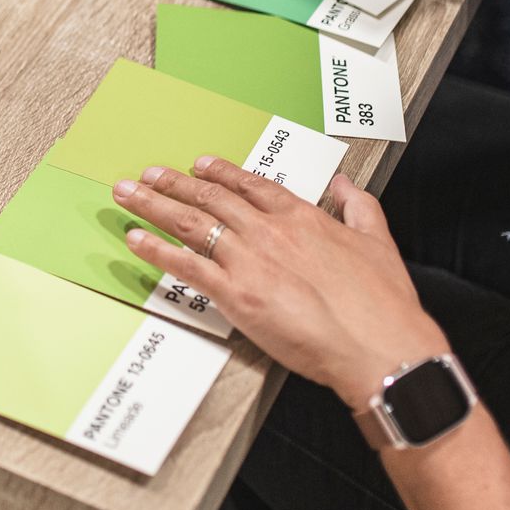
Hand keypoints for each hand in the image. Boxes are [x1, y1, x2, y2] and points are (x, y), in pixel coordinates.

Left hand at [116, 160, 446, 407]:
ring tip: (128, 194)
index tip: (199, 165)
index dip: (220, 173)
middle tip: (148, 174)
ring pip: (191, 223)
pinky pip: (186, 266)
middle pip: (211, 198)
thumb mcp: (378, 241)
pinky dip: (157, 251)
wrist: (377, 344)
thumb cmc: (382, 303)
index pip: (251, 186)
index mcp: (302, 217)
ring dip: (154, 205)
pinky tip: (136, 240)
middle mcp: (269, 231)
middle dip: (174, 183)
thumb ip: (358, 207)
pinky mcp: (236, 294)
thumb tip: (344, 185)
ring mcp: (249, 260)